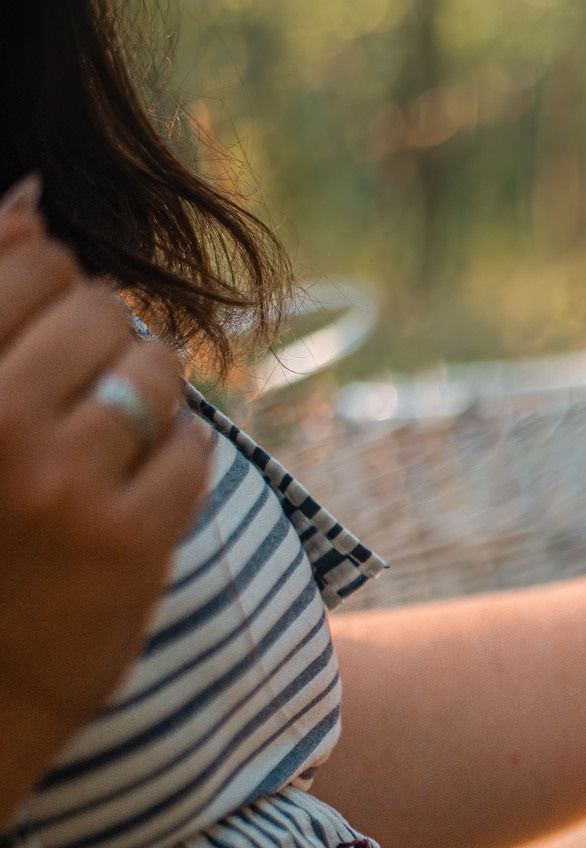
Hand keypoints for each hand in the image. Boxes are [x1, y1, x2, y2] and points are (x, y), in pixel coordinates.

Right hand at [0, 175, 215, 824]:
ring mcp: (63, 488)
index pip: (24, 263)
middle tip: (80, 387)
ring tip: (113, 428)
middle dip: (101, 332)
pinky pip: (192, 444)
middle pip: (97, 309)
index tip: (42, 326)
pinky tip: (140, 479)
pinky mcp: (131, 544)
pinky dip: (178, 450)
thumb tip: (28, 195)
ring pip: (155, 369)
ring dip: (148, 385)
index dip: (48, 280)